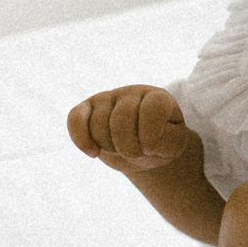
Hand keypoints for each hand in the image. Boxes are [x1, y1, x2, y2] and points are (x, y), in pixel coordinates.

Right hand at [68, 84, 190, 170]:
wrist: (142, 146)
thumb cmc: (160, 144)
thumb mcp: (172, 146)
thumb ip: (166, 142)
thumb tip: (146, 144)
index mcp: (159, 98)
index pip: (154, 107)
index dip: (150, 133)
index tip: (151, 148)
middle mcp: (133, 93)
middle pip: (121, 119)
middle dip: (128, 147)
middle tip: (135, 153)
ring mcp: (108, 98)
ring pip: (98, 124)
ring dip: (109, 147)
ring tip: (120, 149)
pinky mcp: (87, 108)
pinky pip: (75, 118)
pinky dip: (81, 139)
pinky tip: (94, 153)